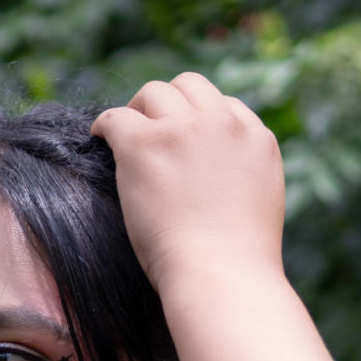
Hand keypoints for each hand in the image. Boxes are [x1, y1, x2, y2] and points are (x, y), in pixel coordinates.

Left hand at [91, 71, 286, 290]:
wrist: (220, 274)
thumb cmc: (237, 260)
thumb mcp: (260, 203)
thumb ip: (243, 175)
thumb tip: (217, 177)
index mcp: (257, 139)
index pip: (226, 107)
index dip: (201, 121)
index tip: (184, 141)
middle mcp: (222, 124)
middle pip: (190, 86)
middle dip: (170, 103)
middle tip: (151, 129)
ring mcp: (183, 130)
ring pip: (154, 93)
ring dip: (138, 111)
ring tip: (126, 137)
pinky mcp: (144, 144)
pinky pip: (116, 117)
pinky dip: (105, 126)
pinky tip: (100, 140)